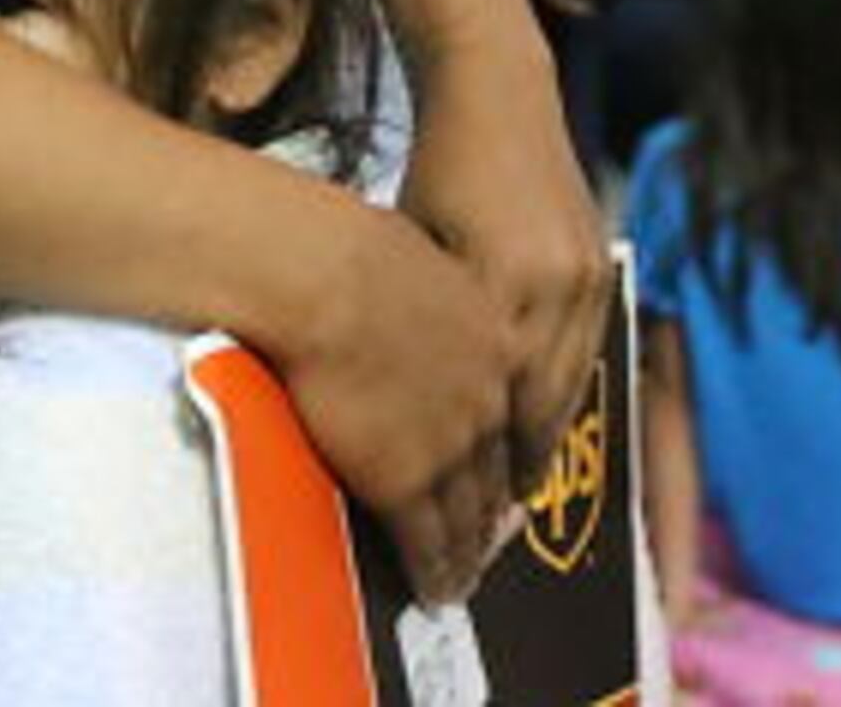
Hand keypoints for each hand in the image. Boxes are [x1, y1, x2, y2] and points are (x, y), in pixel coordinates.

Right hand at [273, 201, 518, 606]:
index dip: (508, 455)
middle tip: (489, 542)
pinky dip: (435, 571)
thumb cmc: (357, 250)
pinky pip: (426, 541)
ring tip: (464, 580)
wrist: (329, 277)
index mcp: (495, 344)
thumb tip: (407, 296)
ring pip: (468, 515)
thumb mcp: (426, 264)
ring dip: (468, 553)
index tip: (506, 479)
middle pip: (496, 473)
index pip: (511, 417)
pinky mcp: (404, 479)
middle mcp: (486, 401)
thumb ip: (433, 297)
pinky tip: (436, 589)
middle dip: (493, 514)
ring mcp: (449, 445)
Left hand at [403, 55, 611, 496]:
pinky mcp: (601, 259)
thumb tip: (423, 396)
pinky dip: (569, 385)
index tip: (473, 498)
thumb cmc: (439, 166)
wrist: (502, 96)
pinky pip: (589, 343)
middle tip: (502, 514)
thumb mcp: (416, 242)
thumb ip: (432, 319)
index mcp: (505, 279)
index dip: (490, 454)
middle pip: (545, 397)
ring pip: (573, 376)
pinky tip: (548, 413)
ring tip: (526, 479)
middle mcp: (557, 281)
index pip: (503, 394)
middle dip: (526, 461)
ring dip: (552, 431)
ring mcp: (587, 271)